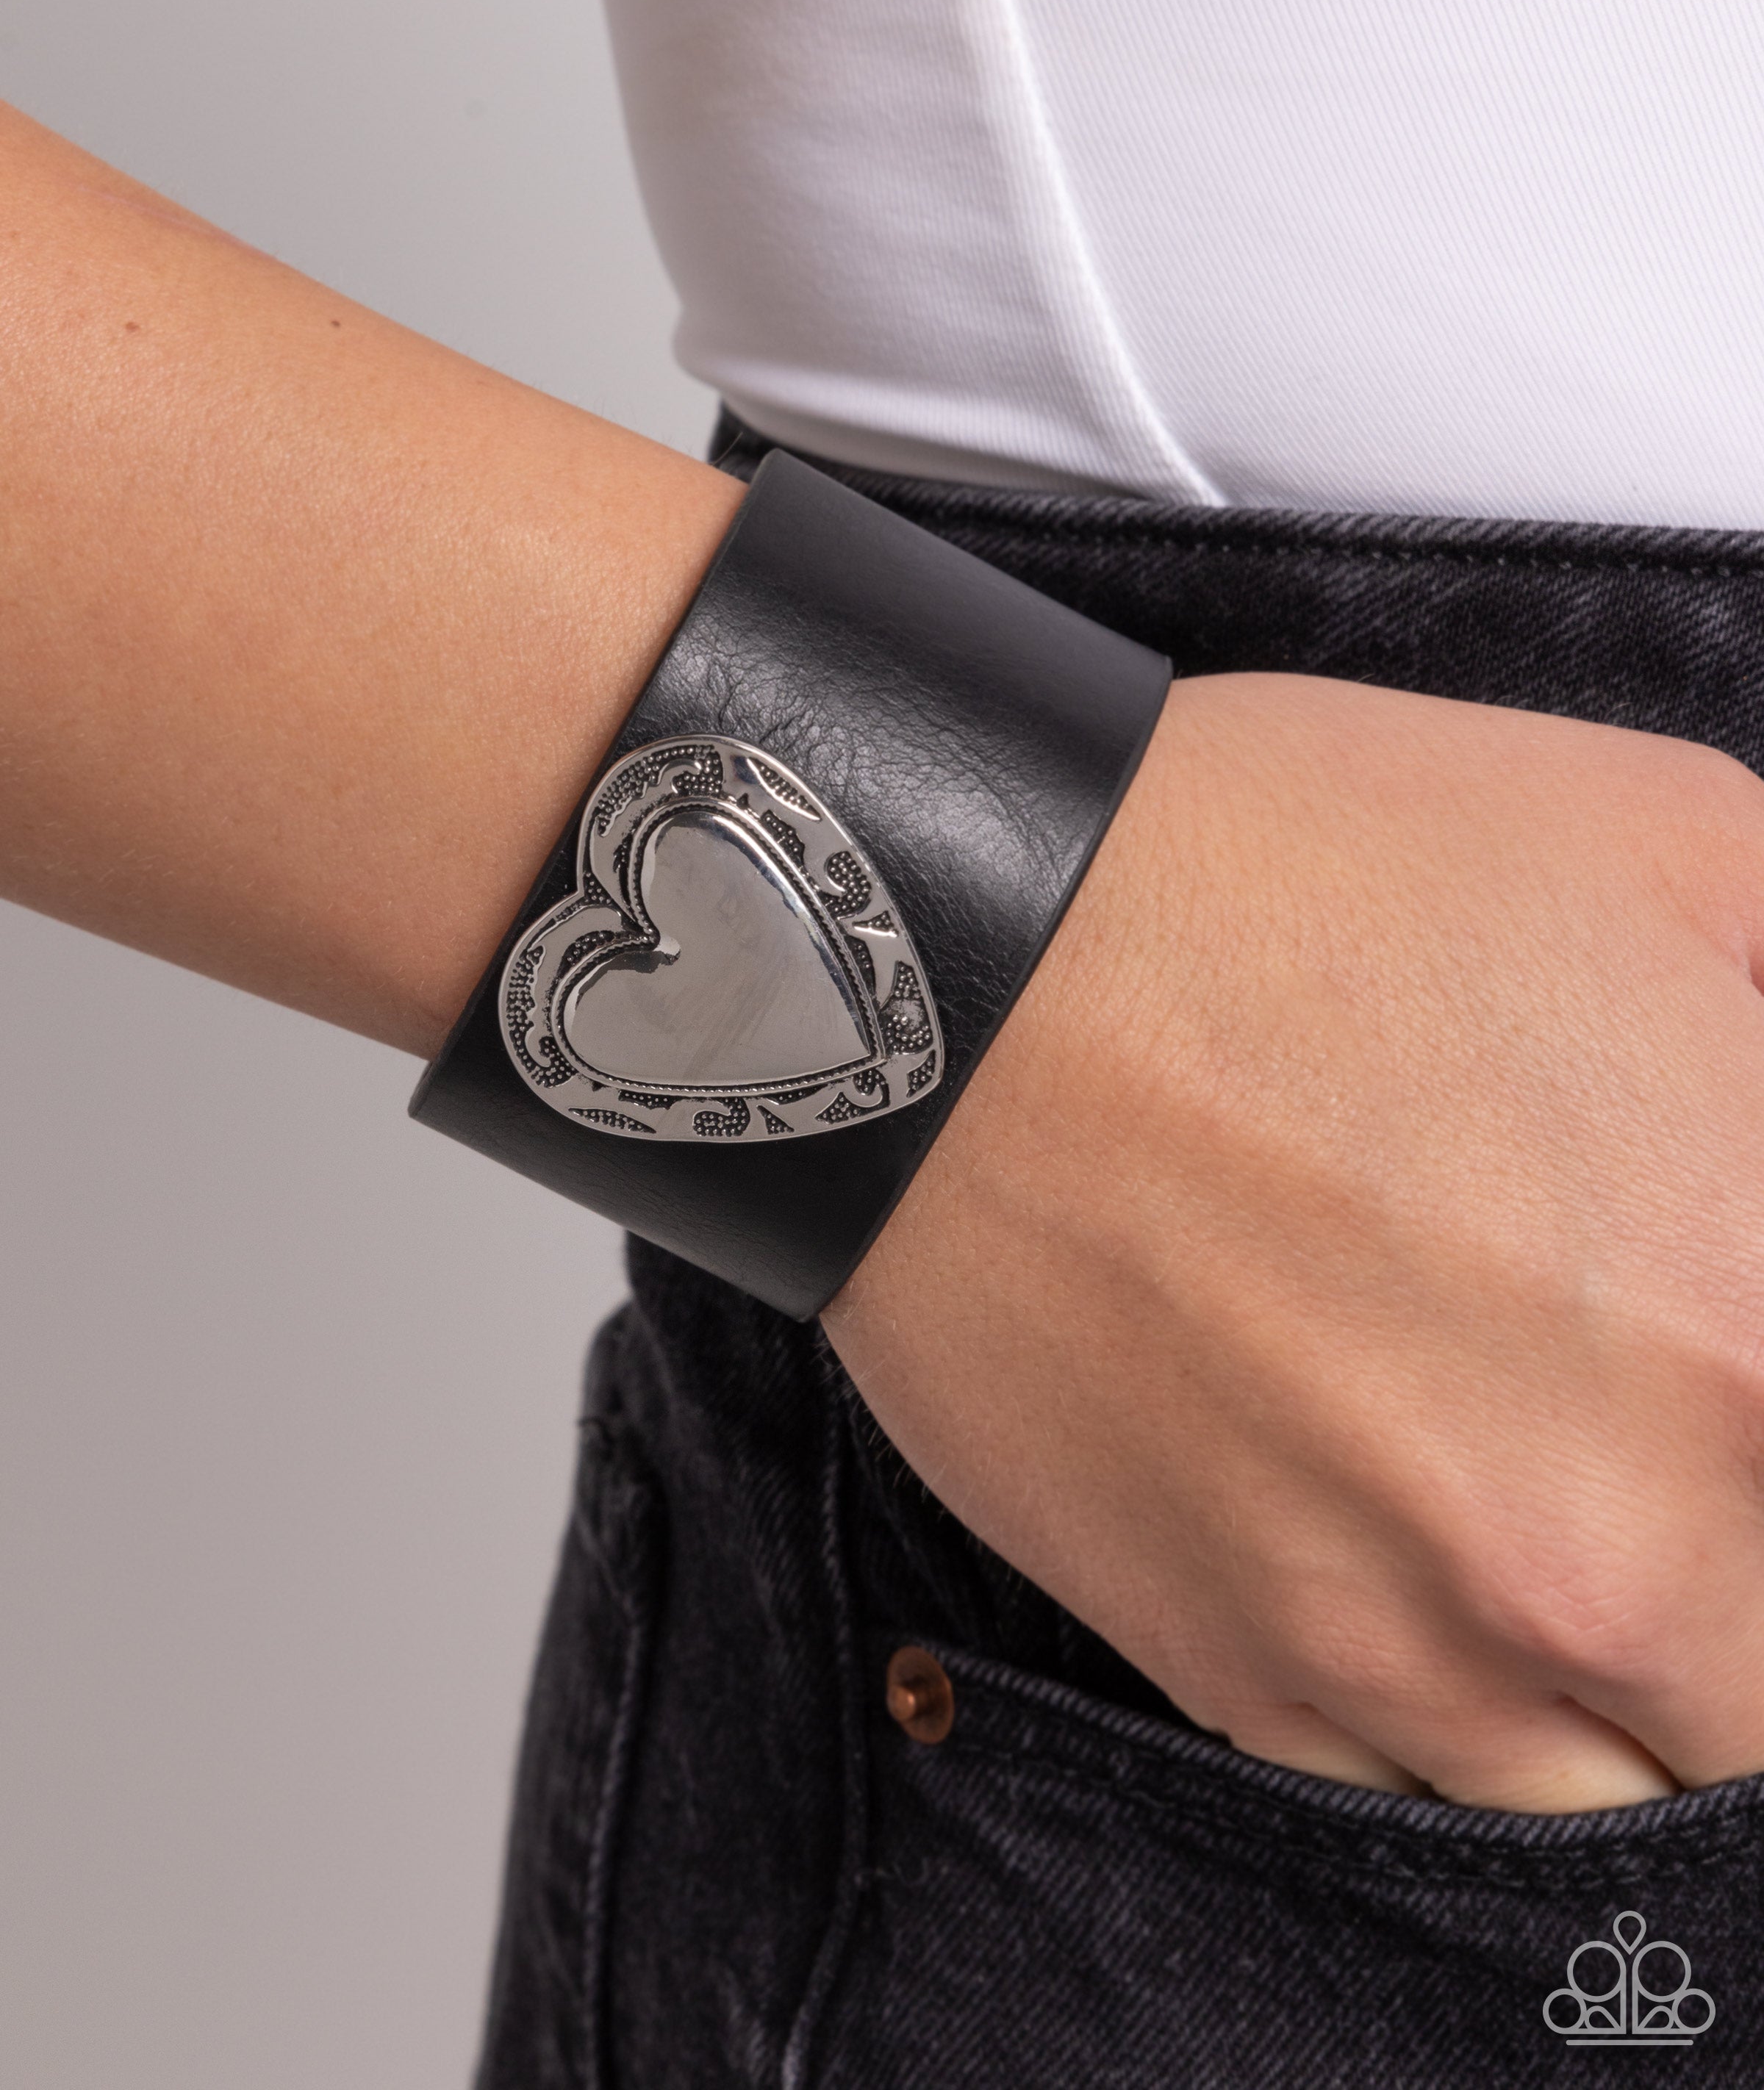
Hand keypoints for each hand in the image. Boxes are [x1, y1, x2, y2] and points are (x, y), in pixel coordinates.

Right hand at [825, 672, 1763, 1812]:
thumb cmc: (1301, 882)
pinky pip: (1411, 1803)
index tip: (1741, 1396)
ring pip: (1616, 1808)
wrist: (950, 977)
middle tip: (1679, 1468)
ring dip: (1632, 1703)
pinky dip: (1457, 1723)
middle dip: (1746, 1583)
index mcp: (1753, 1345)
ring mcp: (1408, 1646)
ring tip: (1568, 1547)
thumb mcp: (1679, 848)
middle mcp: (1612, 1553)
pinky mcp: (1237, 1668)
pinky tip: (1422, 1578)